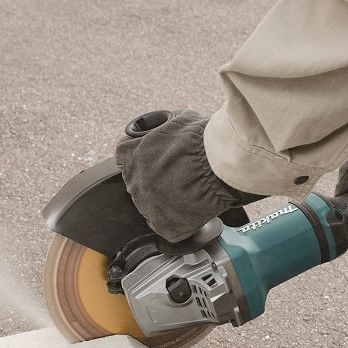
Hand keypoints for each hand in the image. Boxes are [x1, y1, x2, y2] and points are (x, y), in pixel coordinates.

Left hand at [115, 110, 255, 242]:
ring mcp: (147, 205)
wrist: (221, 163)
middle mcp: (133, 181)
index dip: (146, 160)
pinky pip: (167, 226)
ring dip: (166, 201)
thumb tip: (164, 130)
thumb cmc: (204, 140)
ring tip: (189, 193)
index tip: (159, 161)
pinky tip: (192, 209)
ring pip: (151, 206)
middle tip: (179, 178)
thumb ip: (161, 128)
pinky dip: (178, 221)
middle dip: (156, 181)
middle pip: (138, 184)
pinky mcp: (164, 225)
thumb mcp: (176, 120)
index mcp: (130, 154)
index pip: (126, 159)